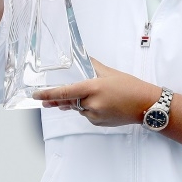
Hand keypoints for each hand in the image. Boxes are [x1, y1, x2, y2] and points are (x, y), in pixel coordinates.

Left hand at [33, 58, 159, 127]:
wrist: (145, 105)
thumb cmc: (131, 87)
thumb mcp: (110, 72)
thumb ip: (92, 66)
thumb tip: (83, 57)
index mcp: (93, 88)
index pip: (65, 92)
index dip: (48, 94)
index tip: (36, 95)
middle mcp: (92, 104)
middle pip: (69, 102)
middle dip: (60, 100)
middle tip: (46, 100)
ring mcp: (95, 116)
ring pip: (79, 109)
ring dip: (80, 103)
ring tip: (98, 97)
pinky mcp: (98, 123)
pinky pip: (87, 115)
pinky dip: (89, 110)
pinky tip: (103, 104)